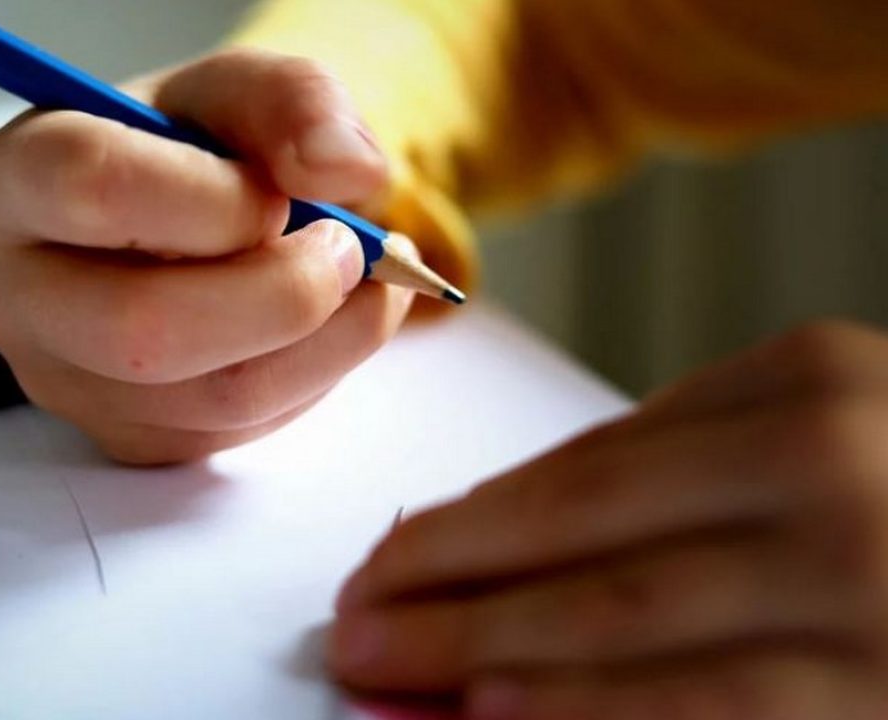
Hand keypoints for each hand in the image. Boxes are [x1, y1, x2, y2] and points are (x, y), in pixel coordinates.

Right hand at [0, 49, 412, 464]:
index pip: (96, 188)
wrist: (163, 225)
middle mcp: (15, 294)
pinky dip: (314, 376)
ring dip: (326, 342)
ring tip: (365, 281)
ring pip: (211, 398)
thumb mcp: (232, 91)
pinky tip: (325, 324)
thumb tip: (351, 172)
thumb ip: (293, 100)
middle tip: (349, 250)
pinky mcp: (125, 438)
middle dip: (283, 294)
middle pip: (143, 330)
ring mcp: (64, 381)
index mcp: (17, 178)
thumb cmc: (185, 150)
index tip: (280, 194)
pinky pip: (239, 428)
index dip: (215, 198)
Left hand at [330, 321, 887, 718]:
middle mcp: (842, 468)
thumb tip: (458, 537)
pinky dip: (599, 718)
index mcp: (805, 385)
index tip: (381, 561)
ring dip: (491, 654)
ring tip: (390, 674)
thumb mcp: (794, 444)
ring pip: (633, 621)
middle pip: (590, 537)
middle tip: (354, 624)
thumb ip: (651, 479)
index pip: (588, 465)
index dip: (466, 521)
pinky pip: (717, 708)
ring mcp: (874, 582)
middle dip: (450, 588)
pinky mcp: (885, 694)